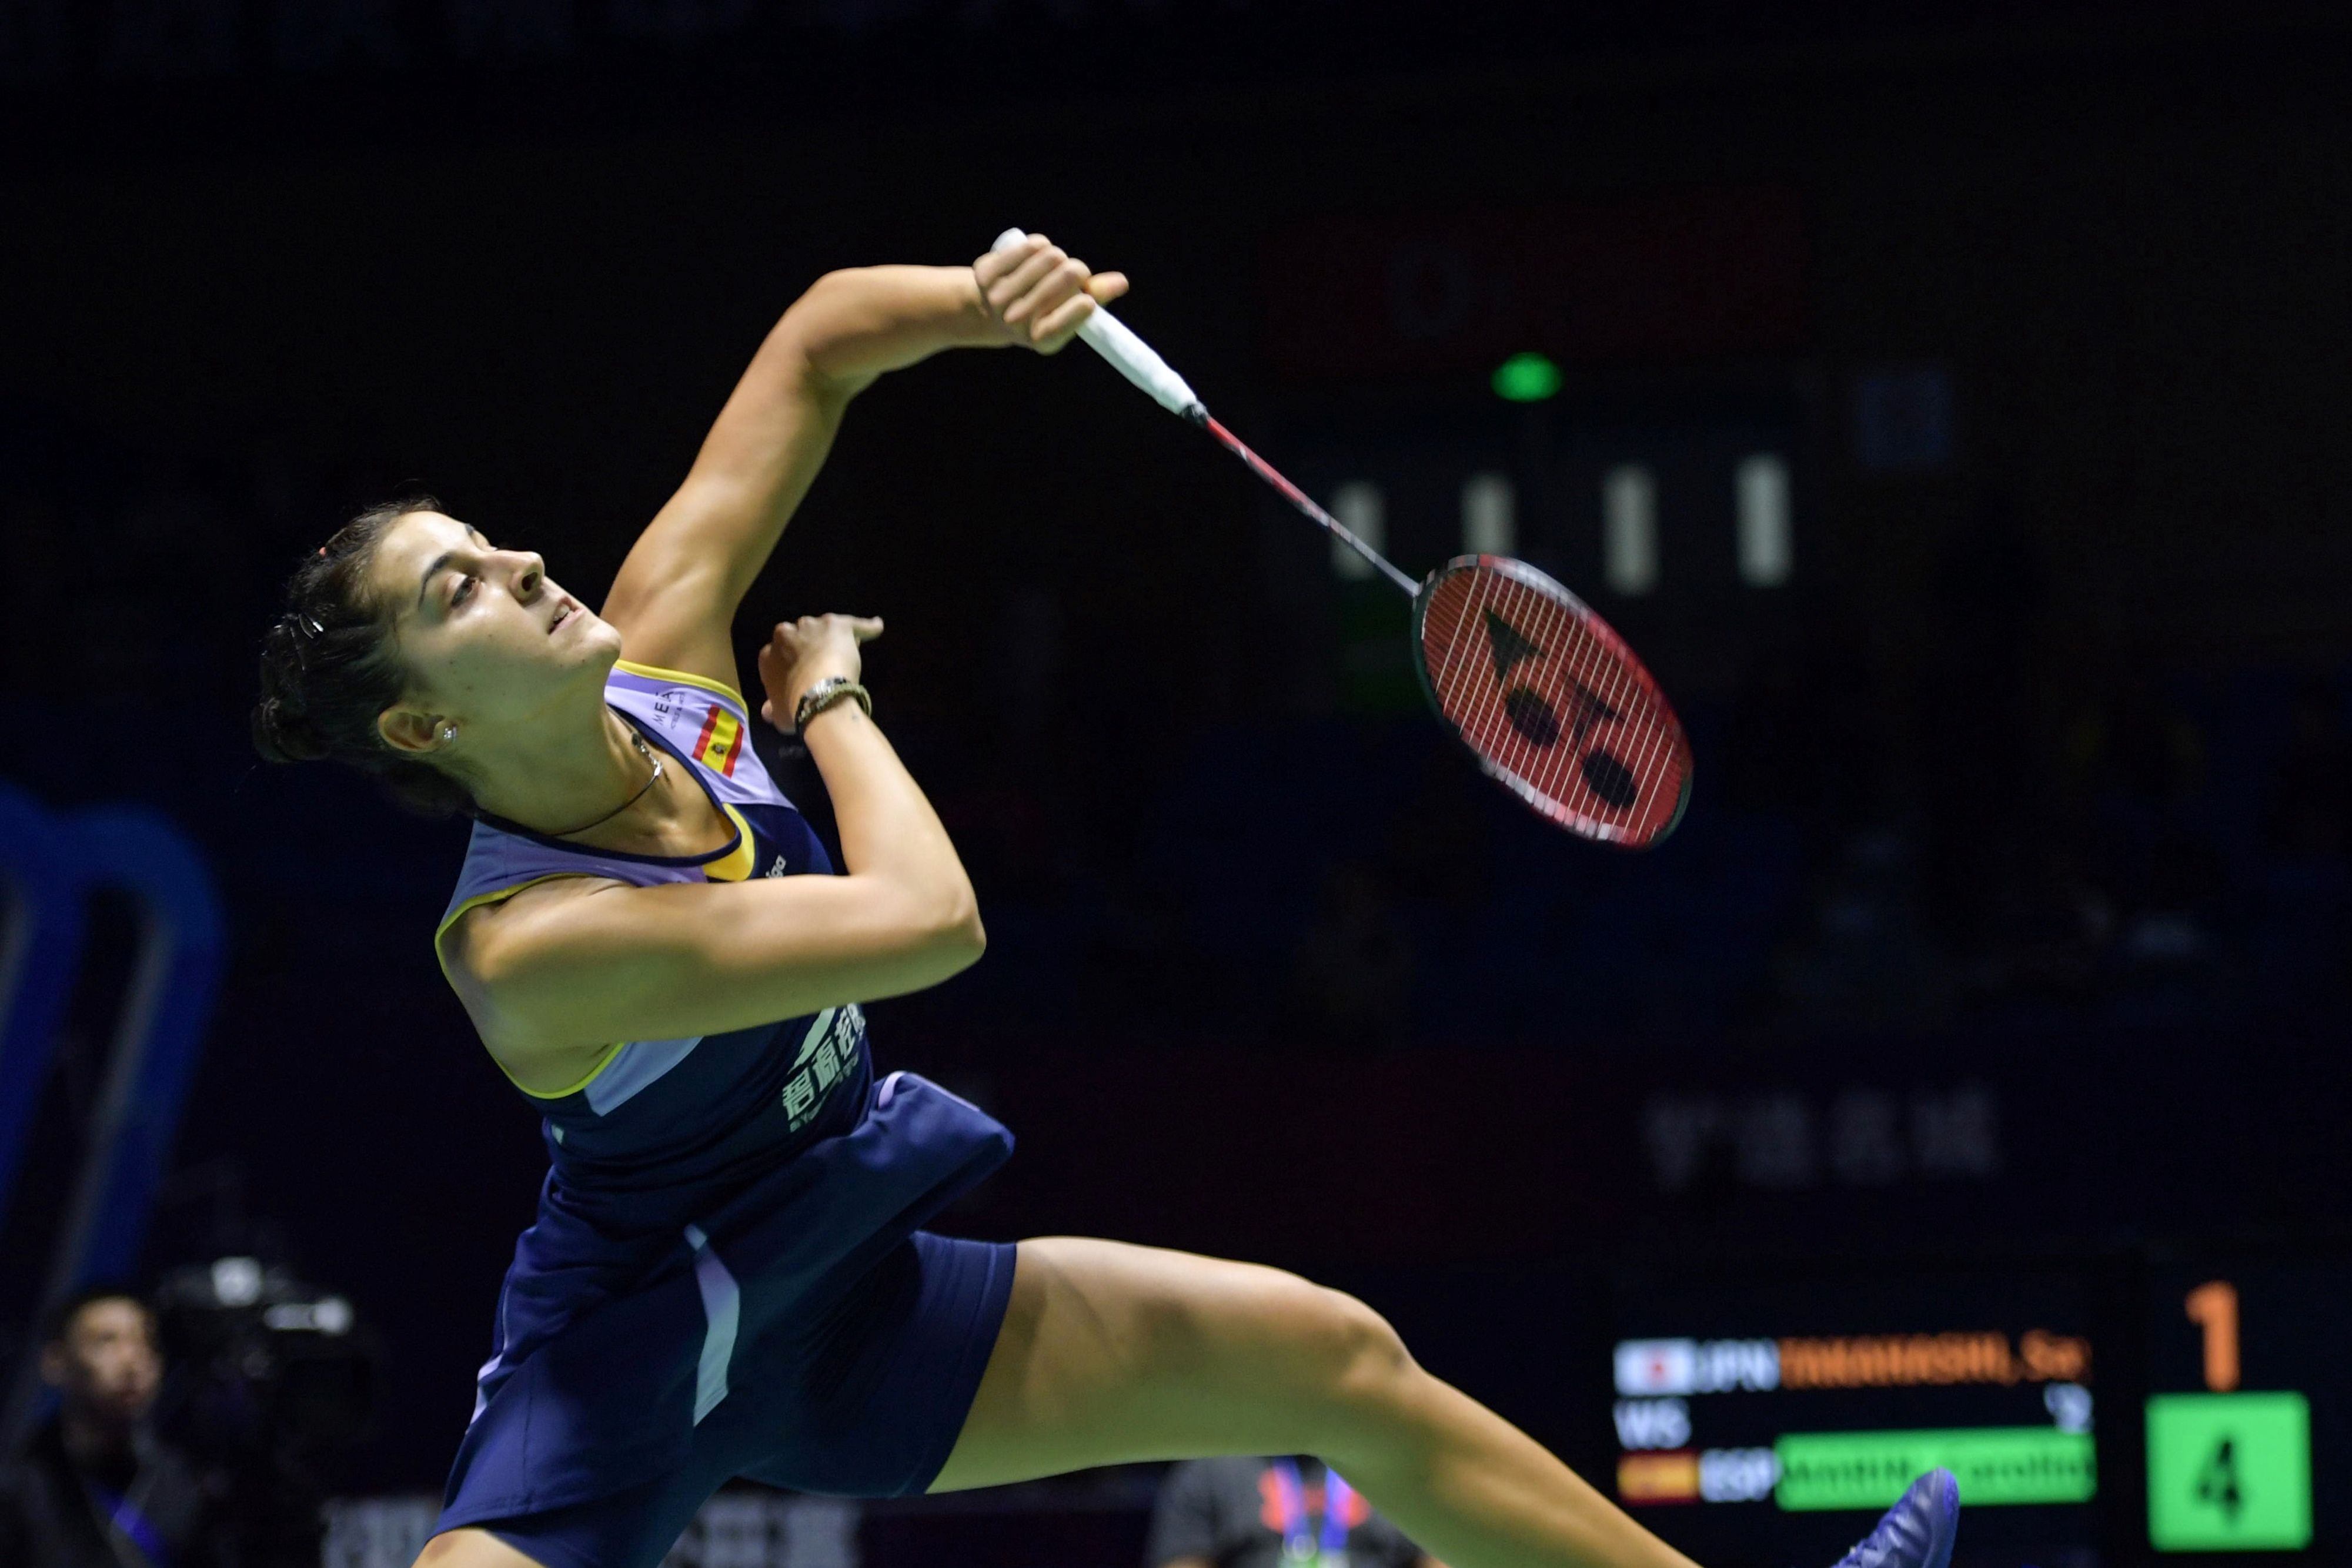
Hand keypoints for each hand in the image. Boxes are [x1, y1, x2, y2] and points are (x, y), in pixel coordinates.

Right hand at [758, 613, 882, 729]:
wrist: (820, 697)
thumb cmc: (797, 709)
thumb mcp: (779, 715)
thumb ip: (773, 708)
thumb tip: (767, 711)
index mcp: (768, 656)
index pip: (781, 653)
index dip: (794, 661)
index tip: (804, 672)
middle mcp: (785, 635)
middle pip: (800, 635)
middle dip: (810, 644)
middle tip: (824, 660)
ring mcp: (812, 626)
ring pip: (824, 627)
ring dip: (832, 636)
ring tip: (846, 649)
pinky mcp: (837, 624)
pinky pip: (856, 624)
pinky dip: (867, 627)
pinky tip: (876, 627)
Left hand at [971, 233, 1129, 353]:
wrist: (991, 310)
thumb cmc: (1044, 309)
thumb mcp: (1071, 310)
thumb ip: (1097, 297)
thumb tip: (1121, 282)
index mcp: (1044, 341)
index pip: (1076, 312)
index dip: (1085, 301)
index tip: (1086, 299)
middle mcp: (1018, 323)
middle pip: (1068, 275)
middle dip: (1076, 271)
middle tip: (1070, 275)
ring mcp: (1000, 299)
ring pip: (1050, 257)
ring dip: (1057, 257)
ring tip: (1051, 266)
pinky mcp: (987, 275)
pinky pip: (1030, 246)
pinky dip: (1038, 245)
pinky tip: (1035, 253)